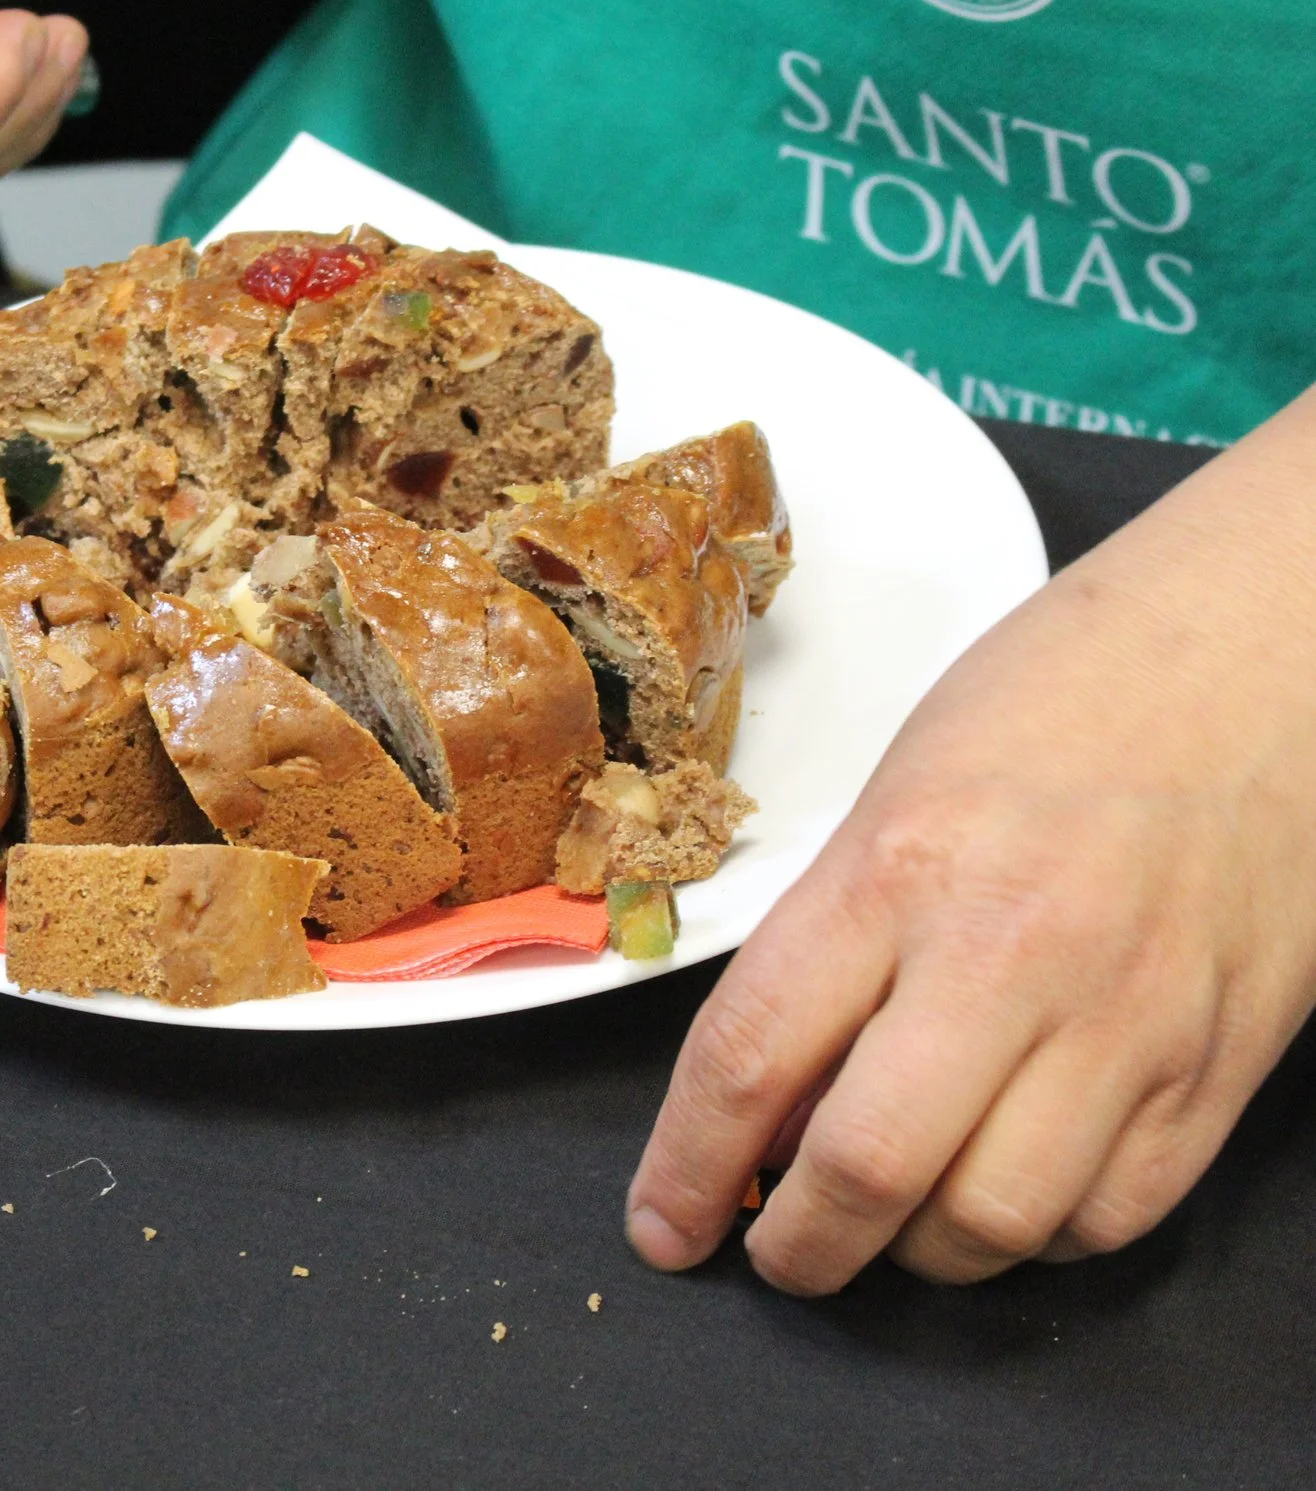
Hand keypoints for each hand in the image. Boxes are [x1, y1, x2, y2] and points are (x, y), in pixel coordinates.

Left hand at [628, 389, 1315, 1292]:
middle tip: (773, 1253)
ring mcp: (1127, 1021)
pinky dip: (1036, 1237)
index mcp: (896, 872)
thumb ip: (828, 949)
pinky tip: (1002, 1192)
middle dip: (796, 1248)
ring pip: (991, 1223)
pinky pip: (1107, 1217)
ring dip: (915, 1255)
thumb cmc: (1058, 709)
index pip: (749, 1060)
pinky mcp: (1218, 1067)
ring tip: (890, 1221)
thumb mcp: (893, 799)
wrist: (1261, 663)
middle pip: (867, 1169)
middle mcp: (1009, 955)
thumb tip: (767, 1105)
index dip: (687, 1171)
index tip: (663, 1227)